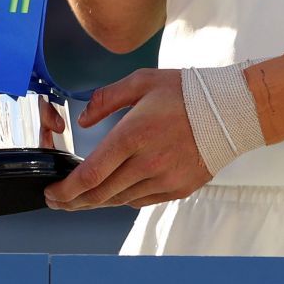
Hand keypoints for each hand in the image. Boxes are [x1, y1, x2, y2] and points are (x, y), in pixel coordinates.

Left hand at [42, 68, 209, 210]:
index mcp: (134, 134)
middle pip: (100, 194)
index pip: (92, 173)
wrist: (232, 111)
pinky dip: (122, 199)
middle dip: (72, 201)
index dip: (66, 189)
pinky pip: (141, 201)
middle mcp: (148, 162)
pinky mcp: (178, 188)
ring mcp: (165, 179)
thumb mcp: (141, 81)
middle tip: (57, 200)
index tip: (51, 192)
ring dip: (95, 202)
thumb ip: (106, 99)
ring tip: (79, 199)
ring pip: (119, 200)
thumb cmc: (186, 92)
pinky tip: (113, 192)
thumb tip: (83, 119)